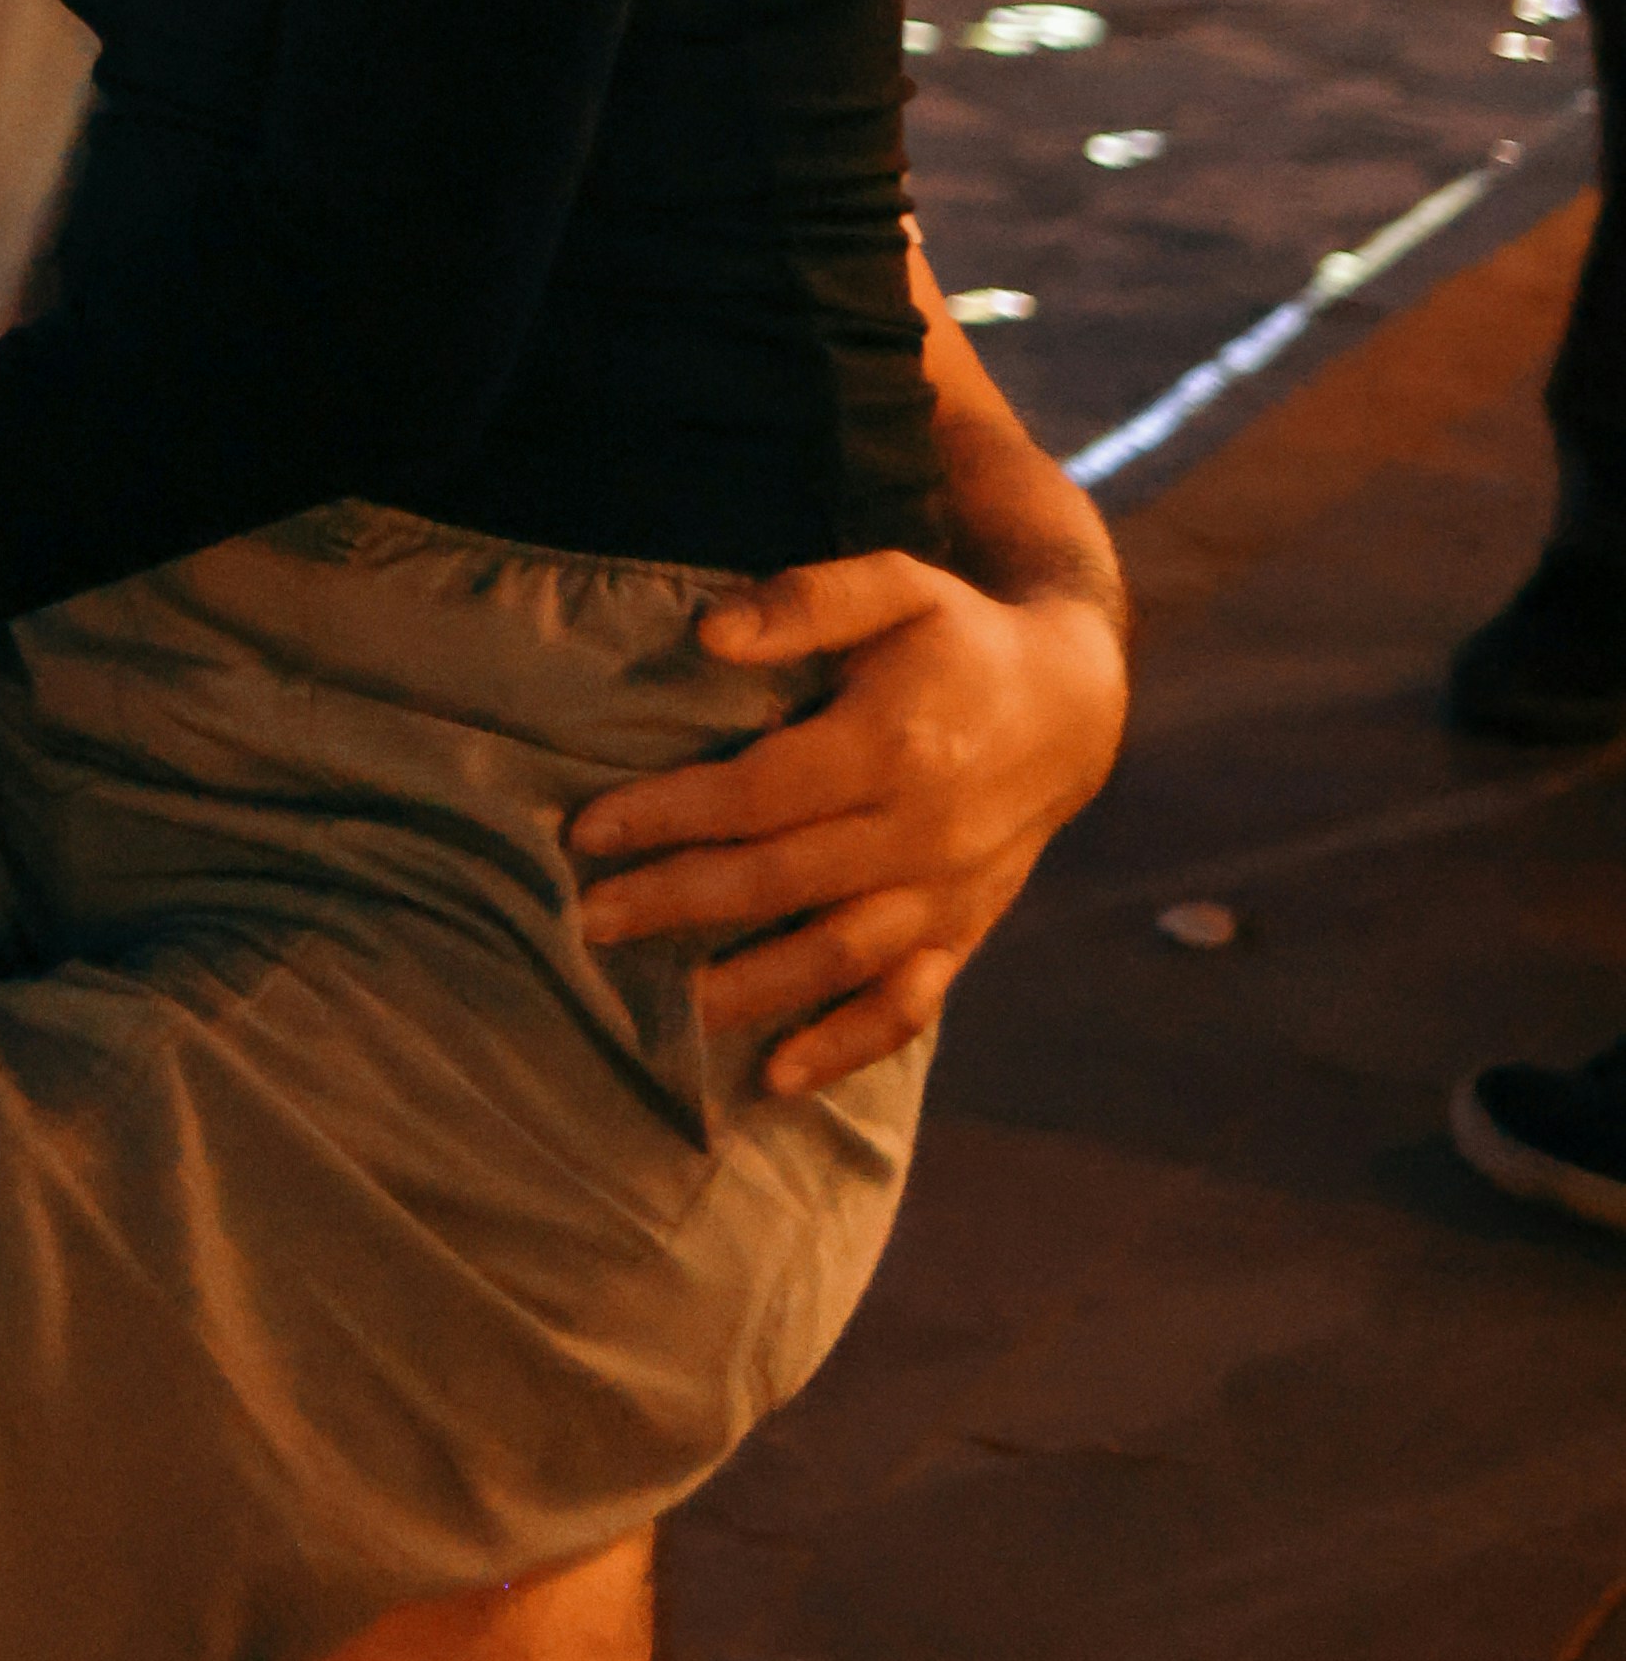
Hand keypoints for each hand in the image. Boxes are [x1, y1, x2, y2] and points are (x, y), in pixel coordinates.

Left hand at [570, 547, 1129, 1099]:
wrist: (1074, 706)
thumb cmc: (958, 637)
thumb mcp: (897, 584)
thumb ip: (807, 601)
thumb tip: (711, 633)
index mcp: (893, 744)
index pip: (758, 793)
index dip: (669, 814)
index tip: (586, 832)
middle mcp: (922, 831)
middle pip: (781, 881)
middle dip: (678, 903)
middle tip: (588, 920)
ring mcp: (948, 893)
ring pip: (837, 957)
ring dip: (747, 988)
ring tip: (662, 1007)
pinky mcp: (966, 934)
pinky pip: (907, 1005)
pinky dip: (844, 1047)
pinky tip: (775, 1076)